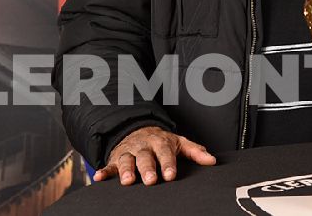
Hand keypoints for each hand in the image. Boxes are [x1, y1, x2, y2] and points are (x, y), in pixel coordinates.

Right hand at [94, 126, 216, 185]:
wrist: (138, 130)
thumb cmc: (161, 141)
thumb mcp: (179, 143)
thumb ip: (195, 151)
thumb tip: (212, 160)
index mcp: (160, 142)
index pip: (165, 153)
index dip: (168, 164)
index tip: (171, 176)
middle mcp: (144, 147)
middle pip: (145, 157)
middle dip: (148, 169)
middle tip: (151, 180)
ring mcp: (129, 152)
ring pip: (127, 160)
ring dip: (127, 170)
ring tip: (129, 182)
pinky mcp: (116, 159)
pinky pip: (109, 165)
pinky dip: (104, 171)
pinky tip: (99, 177)